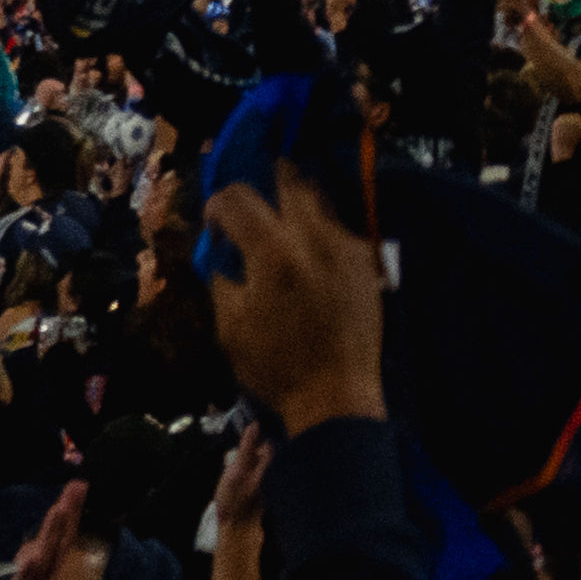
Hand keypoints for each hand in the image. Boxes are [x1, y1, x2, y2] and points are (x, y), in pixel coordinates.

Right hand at [212, 146, 388, 435]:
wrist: (336, 397)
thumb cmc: (275, 365)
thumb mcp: (228, 324)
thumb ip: (220, 277)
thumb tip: (220, 250)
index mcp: (273, 254)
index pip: (238, 198)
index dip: (217, 204)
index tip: (213, 222)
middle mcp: (315, 240)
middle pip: (289, 184)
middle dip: (265, 182)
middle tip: (252, 200)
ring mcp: (347, 251)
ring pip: (321, 202)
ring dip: (297, 201)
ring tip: (282, 218)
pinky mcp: (367, 267)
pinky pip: (341, 230)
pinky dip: (321, 228)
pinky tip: (310, 249)